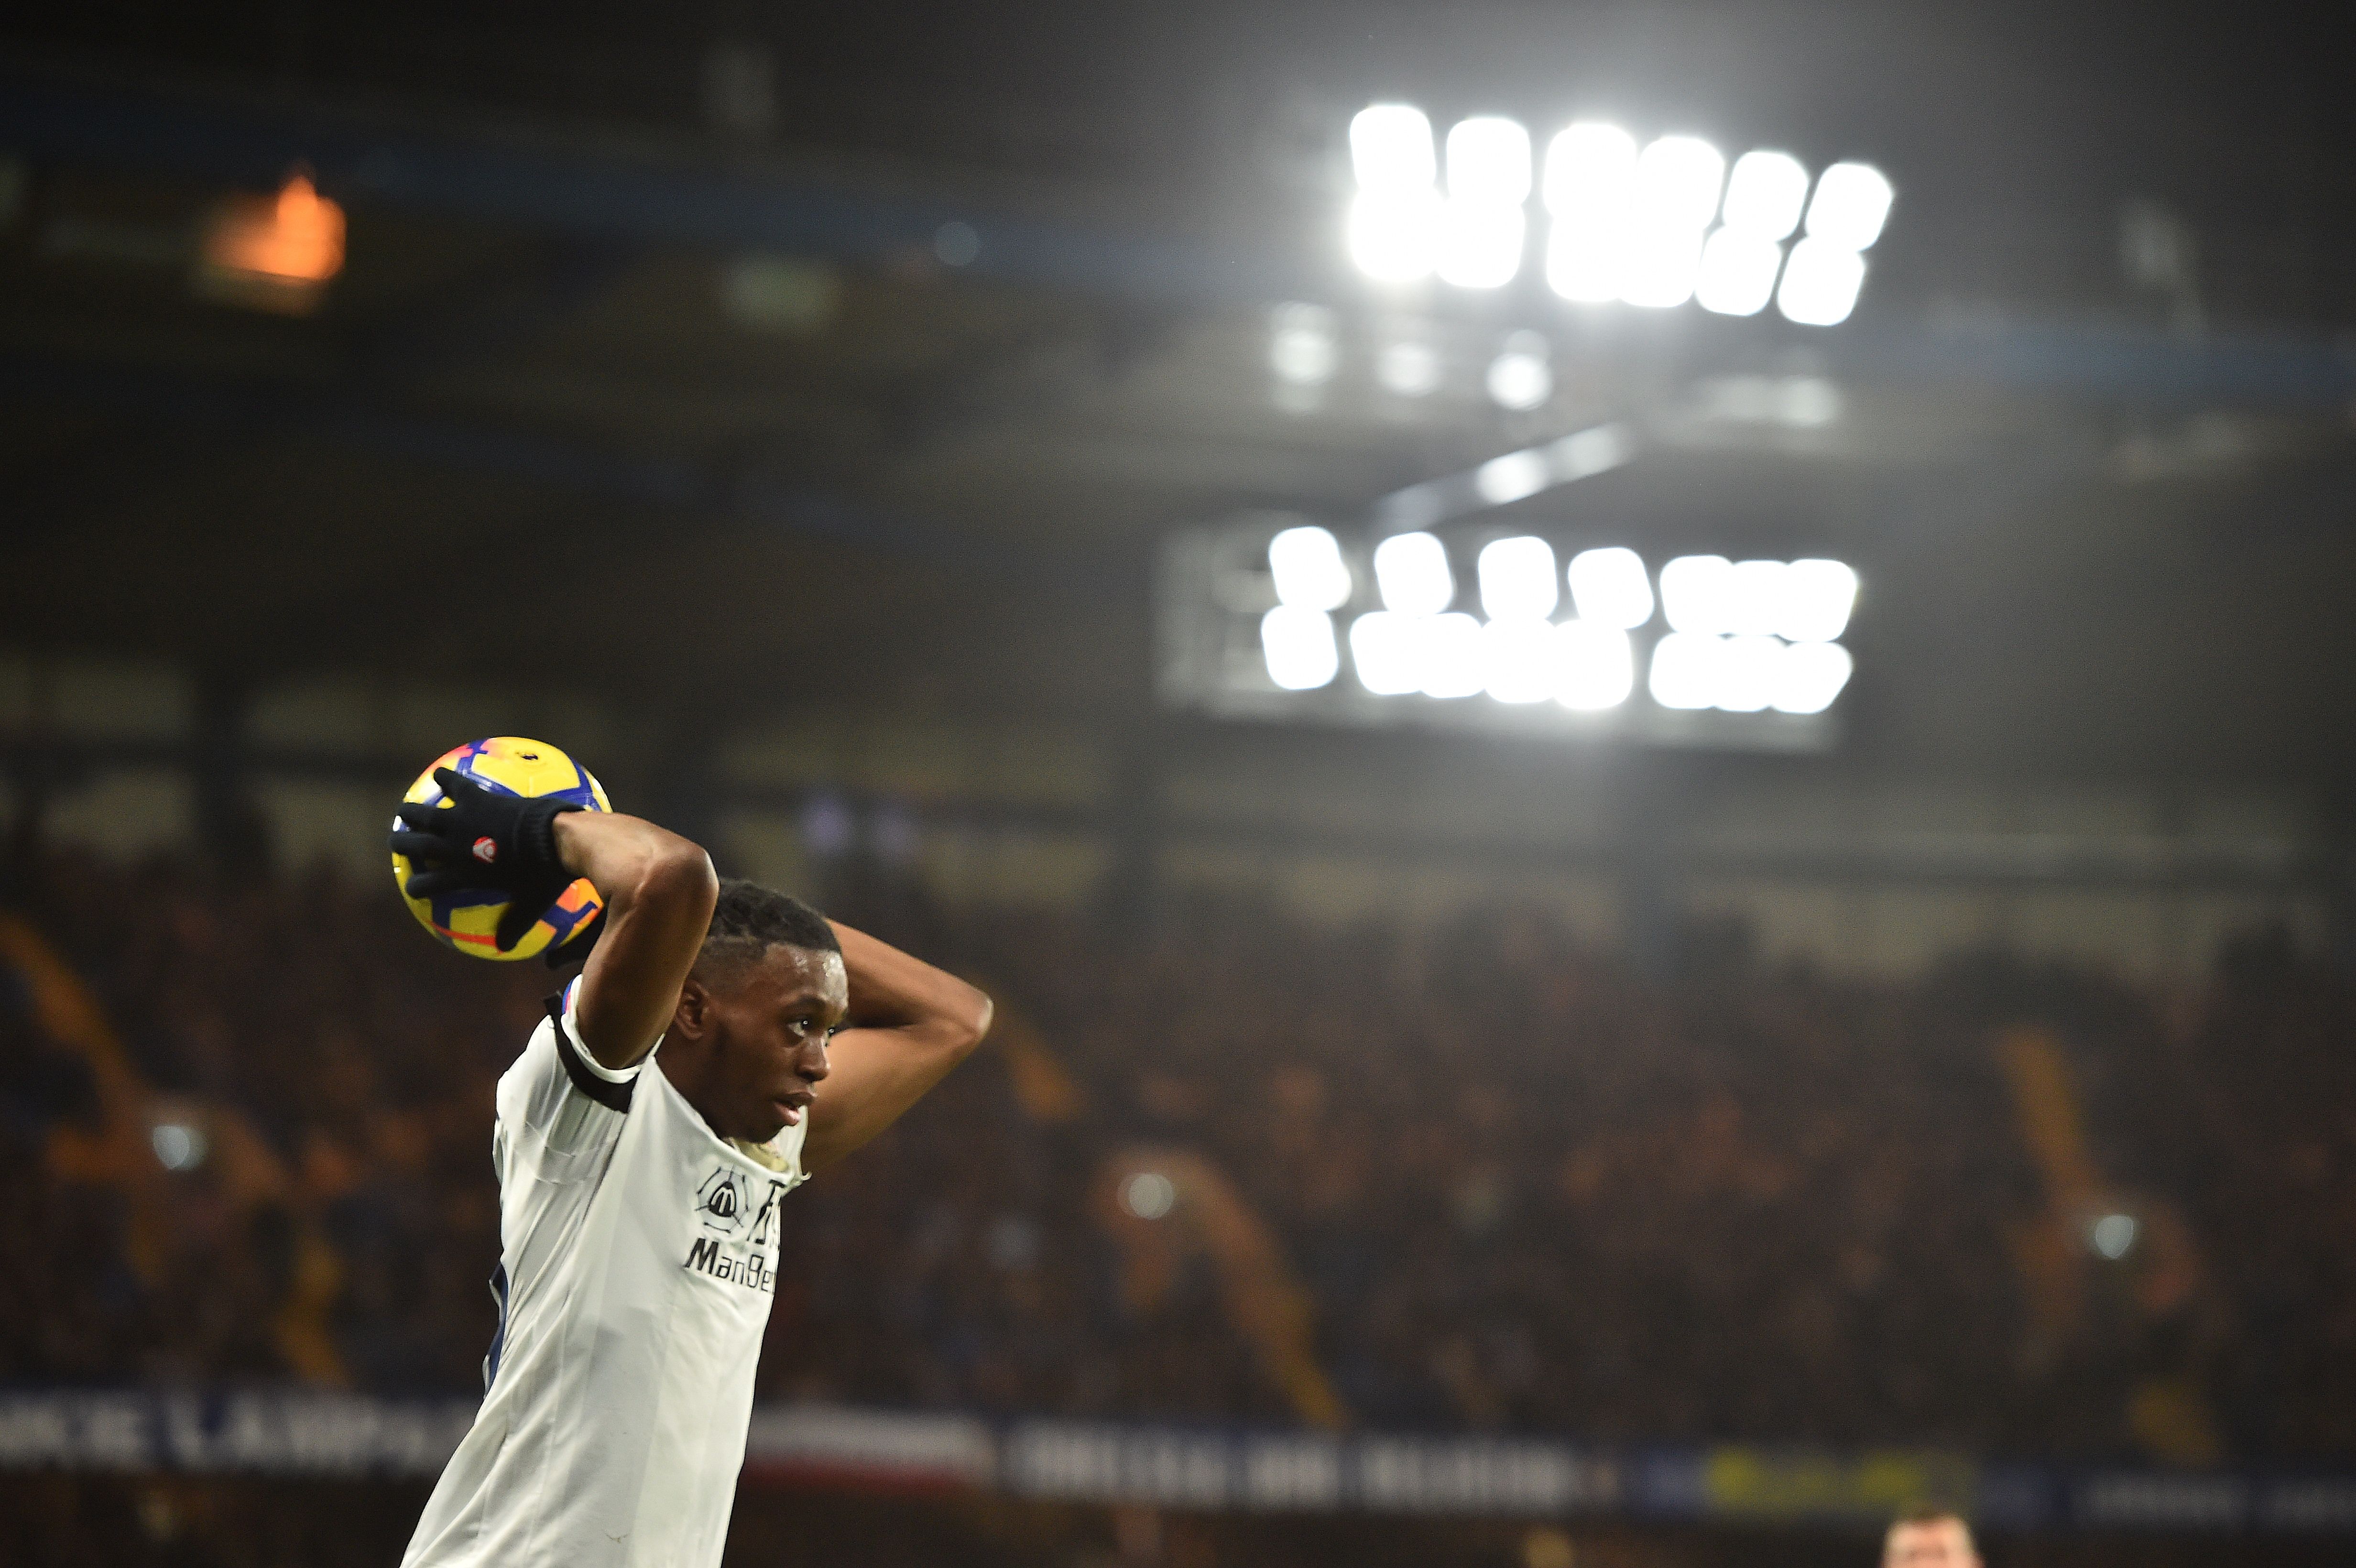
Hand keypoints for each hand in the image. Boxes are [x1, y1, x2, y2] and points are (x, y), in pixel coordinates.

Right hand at [389, 767, 580, 951]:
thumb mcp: (532, 904)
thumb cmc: (546, 874)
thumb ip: (515, 923)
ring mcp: (462, 821)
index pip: (427, 886)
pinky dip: (444, 779)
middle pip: (415, 846)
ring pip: (423, 815)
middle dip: (401, 844)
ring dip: (410, 812)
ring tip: (403, 811)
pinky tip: (438, 774)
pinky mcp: (476, 798)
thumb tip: (506, 948)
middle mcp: (454, 848)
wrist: (555, 838)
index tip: (412, 888)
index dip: (416, 888)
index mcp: (463, 874)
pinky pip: (453, 785)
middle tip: (394, 842)